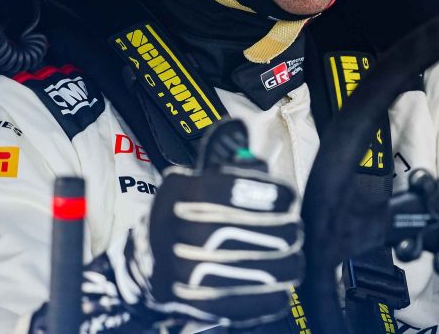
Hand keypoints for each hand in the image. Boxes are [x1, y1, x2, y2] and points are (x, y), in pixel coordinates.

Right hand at [131, 120, 303, 325]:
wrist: (146, 266)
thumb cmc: (181, 217)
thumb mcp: (194, 181)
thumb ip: (225, 162)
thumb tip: (245, 137)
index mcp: (181, 193)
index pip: (241, 189)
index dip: (275, 194)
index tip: (287, 199)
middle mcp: (181, 230)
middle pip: (259, 230)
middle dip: (287, 230)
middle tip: (293, 231)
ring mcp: (186, 270)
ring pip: (265, 267)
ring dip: (287, 263)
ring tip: (291, 259)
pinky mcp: (197, 302)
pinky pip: (253, 301)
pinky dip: (273, 294)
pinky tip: (278, 286)